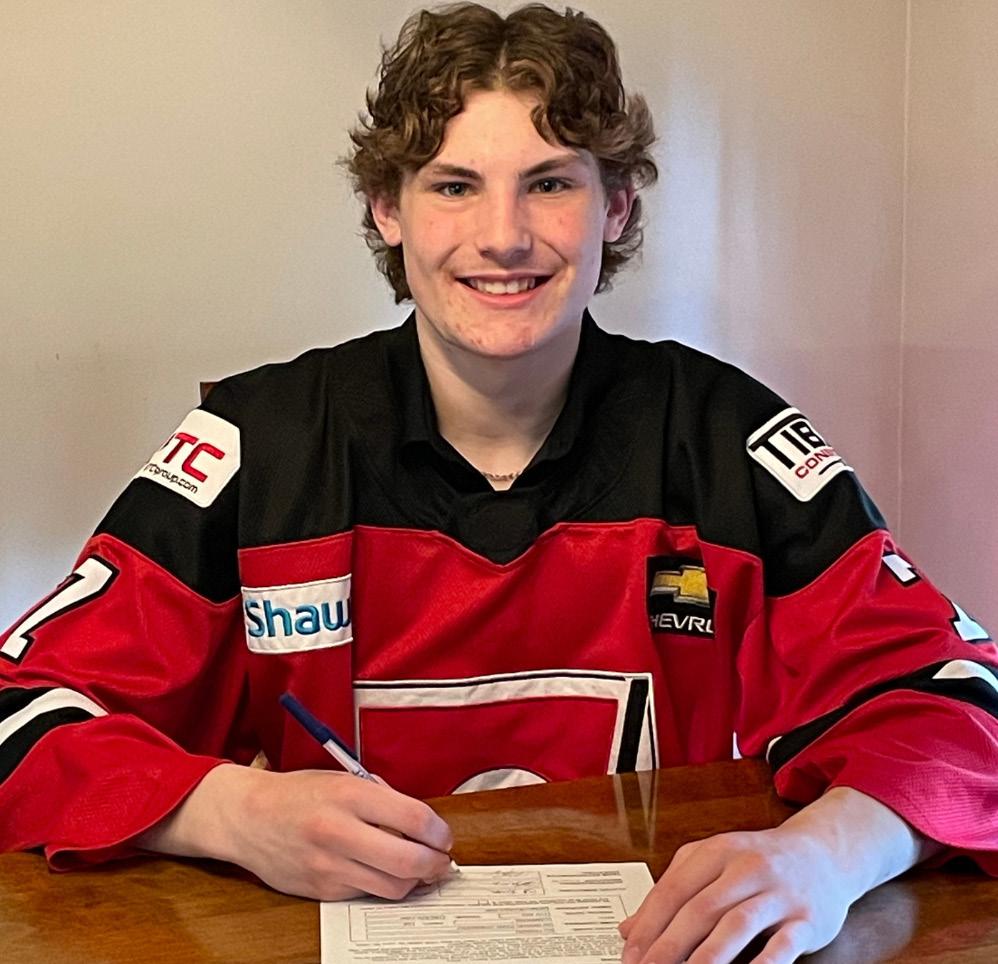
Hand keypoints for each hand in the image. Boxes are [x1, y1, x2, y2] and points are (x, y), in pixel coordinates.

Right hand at [136, 764, 453, 900]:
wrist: (247, 817)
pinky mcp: (321, 890)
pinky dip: (382, 885)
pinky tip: (383, 872)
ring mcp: (329, 864)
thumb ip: (381, 798)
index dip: (438, 831)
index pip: (413, 816)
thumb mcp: (343, 779)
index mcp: (349, 794)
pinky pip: (366, 893)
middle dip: (435, 863)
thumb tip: (421, 823)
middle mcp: (338, 830)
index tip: (444, 836)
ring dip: (414, 880)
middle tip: (441, 860)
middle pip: (408, 860)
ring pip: (392, 885)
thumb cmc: (298, 794)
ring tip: (419, 869)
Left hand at [618, 787, 932, 963]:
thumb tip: (628, 929)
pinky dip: (762, 963)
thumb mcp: (711, 863)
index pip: (674, 889)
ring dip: (707, 957)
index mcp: (717, 851)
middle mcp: (746, 867)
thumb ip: (671, 890)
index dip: (649, 924)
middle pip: (700, 908)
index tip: (630, 953)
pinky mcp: (806, 918)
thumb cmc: (759, 861)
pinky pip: (782, 944)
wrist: (823, 854)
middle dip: (669, 945)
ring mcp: (778, 891)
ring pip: (736, 924)